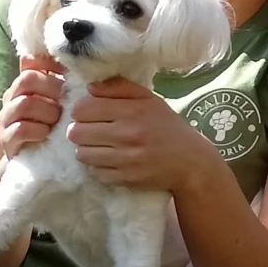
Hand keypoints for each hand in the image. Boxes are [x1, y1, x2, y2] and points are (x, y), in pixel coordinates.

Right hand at [0, 63, 64, 159]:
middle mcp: (12, 97)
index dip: (50, 63)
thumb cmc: (54, 126)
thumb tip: (80, 63)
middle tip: (65, 103)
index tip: (67, 73)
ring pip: (24, 103)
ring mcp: (6, 118)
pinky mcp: (6, 139)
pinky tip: (47, 134)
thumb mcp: (61, 102)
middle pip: (27, 79)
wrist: (38, 161)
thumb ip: (64, 83)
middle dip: (52, 89)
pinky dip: (38, 130)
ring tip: (57, 121)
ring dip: (47, 112)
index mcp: (25, 84)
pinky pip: (21, 128)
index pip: (31, 62)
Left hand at [68, 77, 217, 193]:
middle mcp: (127, 135)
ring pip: (82, 153)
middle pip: (76, 132)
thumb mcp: (150, 100)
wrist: (191, 162)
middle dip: (80, 130)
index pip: (83, 109)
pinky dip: (99, 166)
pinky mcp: (125, 179)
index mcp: (132, 111)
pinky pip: (94, 172)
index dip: (82, 110)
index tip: (91, 113)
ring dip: (87, 149)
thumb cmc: (168, 127)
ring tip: (100, 146)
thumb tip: (90, 87)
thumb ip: (120, 88)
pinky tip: (111, 160)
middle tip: (92, 130)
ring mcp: (125, 159)